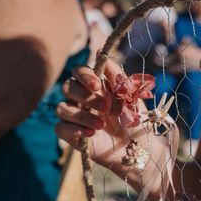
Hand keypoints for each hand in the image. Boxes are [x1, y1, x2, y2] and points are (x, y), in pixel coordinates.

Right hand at [55, 59, 177, 190]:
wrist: (140, 149)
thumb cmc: (137, 121)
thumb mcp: (131, 96)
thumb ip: (117, 75)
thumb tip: (101, 51)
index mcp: (96, 87)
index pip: (79, 71)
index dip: (84, 74)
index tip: (97, 85)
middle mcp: (83, 100)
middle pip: (68, 87)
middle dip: (86, 96)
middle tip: (107, 108)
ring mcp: (76, 117)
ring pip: (62, 107)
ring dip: (82, 115)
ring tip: (102, 124)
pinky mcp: (72, 136)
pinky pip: (60, 128)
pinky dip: (74, 129)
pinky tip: (91, 133)